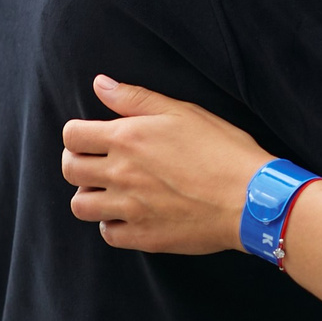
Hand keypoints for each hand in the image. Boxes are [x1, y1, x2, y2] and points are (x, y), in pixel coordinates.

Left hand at [61, 76, 271, 253]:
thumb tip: (100, 84)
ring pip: (81, 205)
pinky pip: (107, 233)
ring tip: (112, 189)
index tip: (91, 137)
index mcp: (128, 138)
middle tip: (98, 162)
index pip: (72, 135)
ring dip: (91, 195)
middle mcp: (121, 173)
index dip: (77, 134)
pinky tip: (131, 212)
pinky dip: (112, 223)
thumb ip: (136, 98)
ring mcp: (130, 208)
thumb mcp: (182, 112)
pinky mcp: (143, 236)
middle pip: (70, 170)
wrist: (251, 198)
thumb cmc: (223, 149)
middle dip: (78, 162)